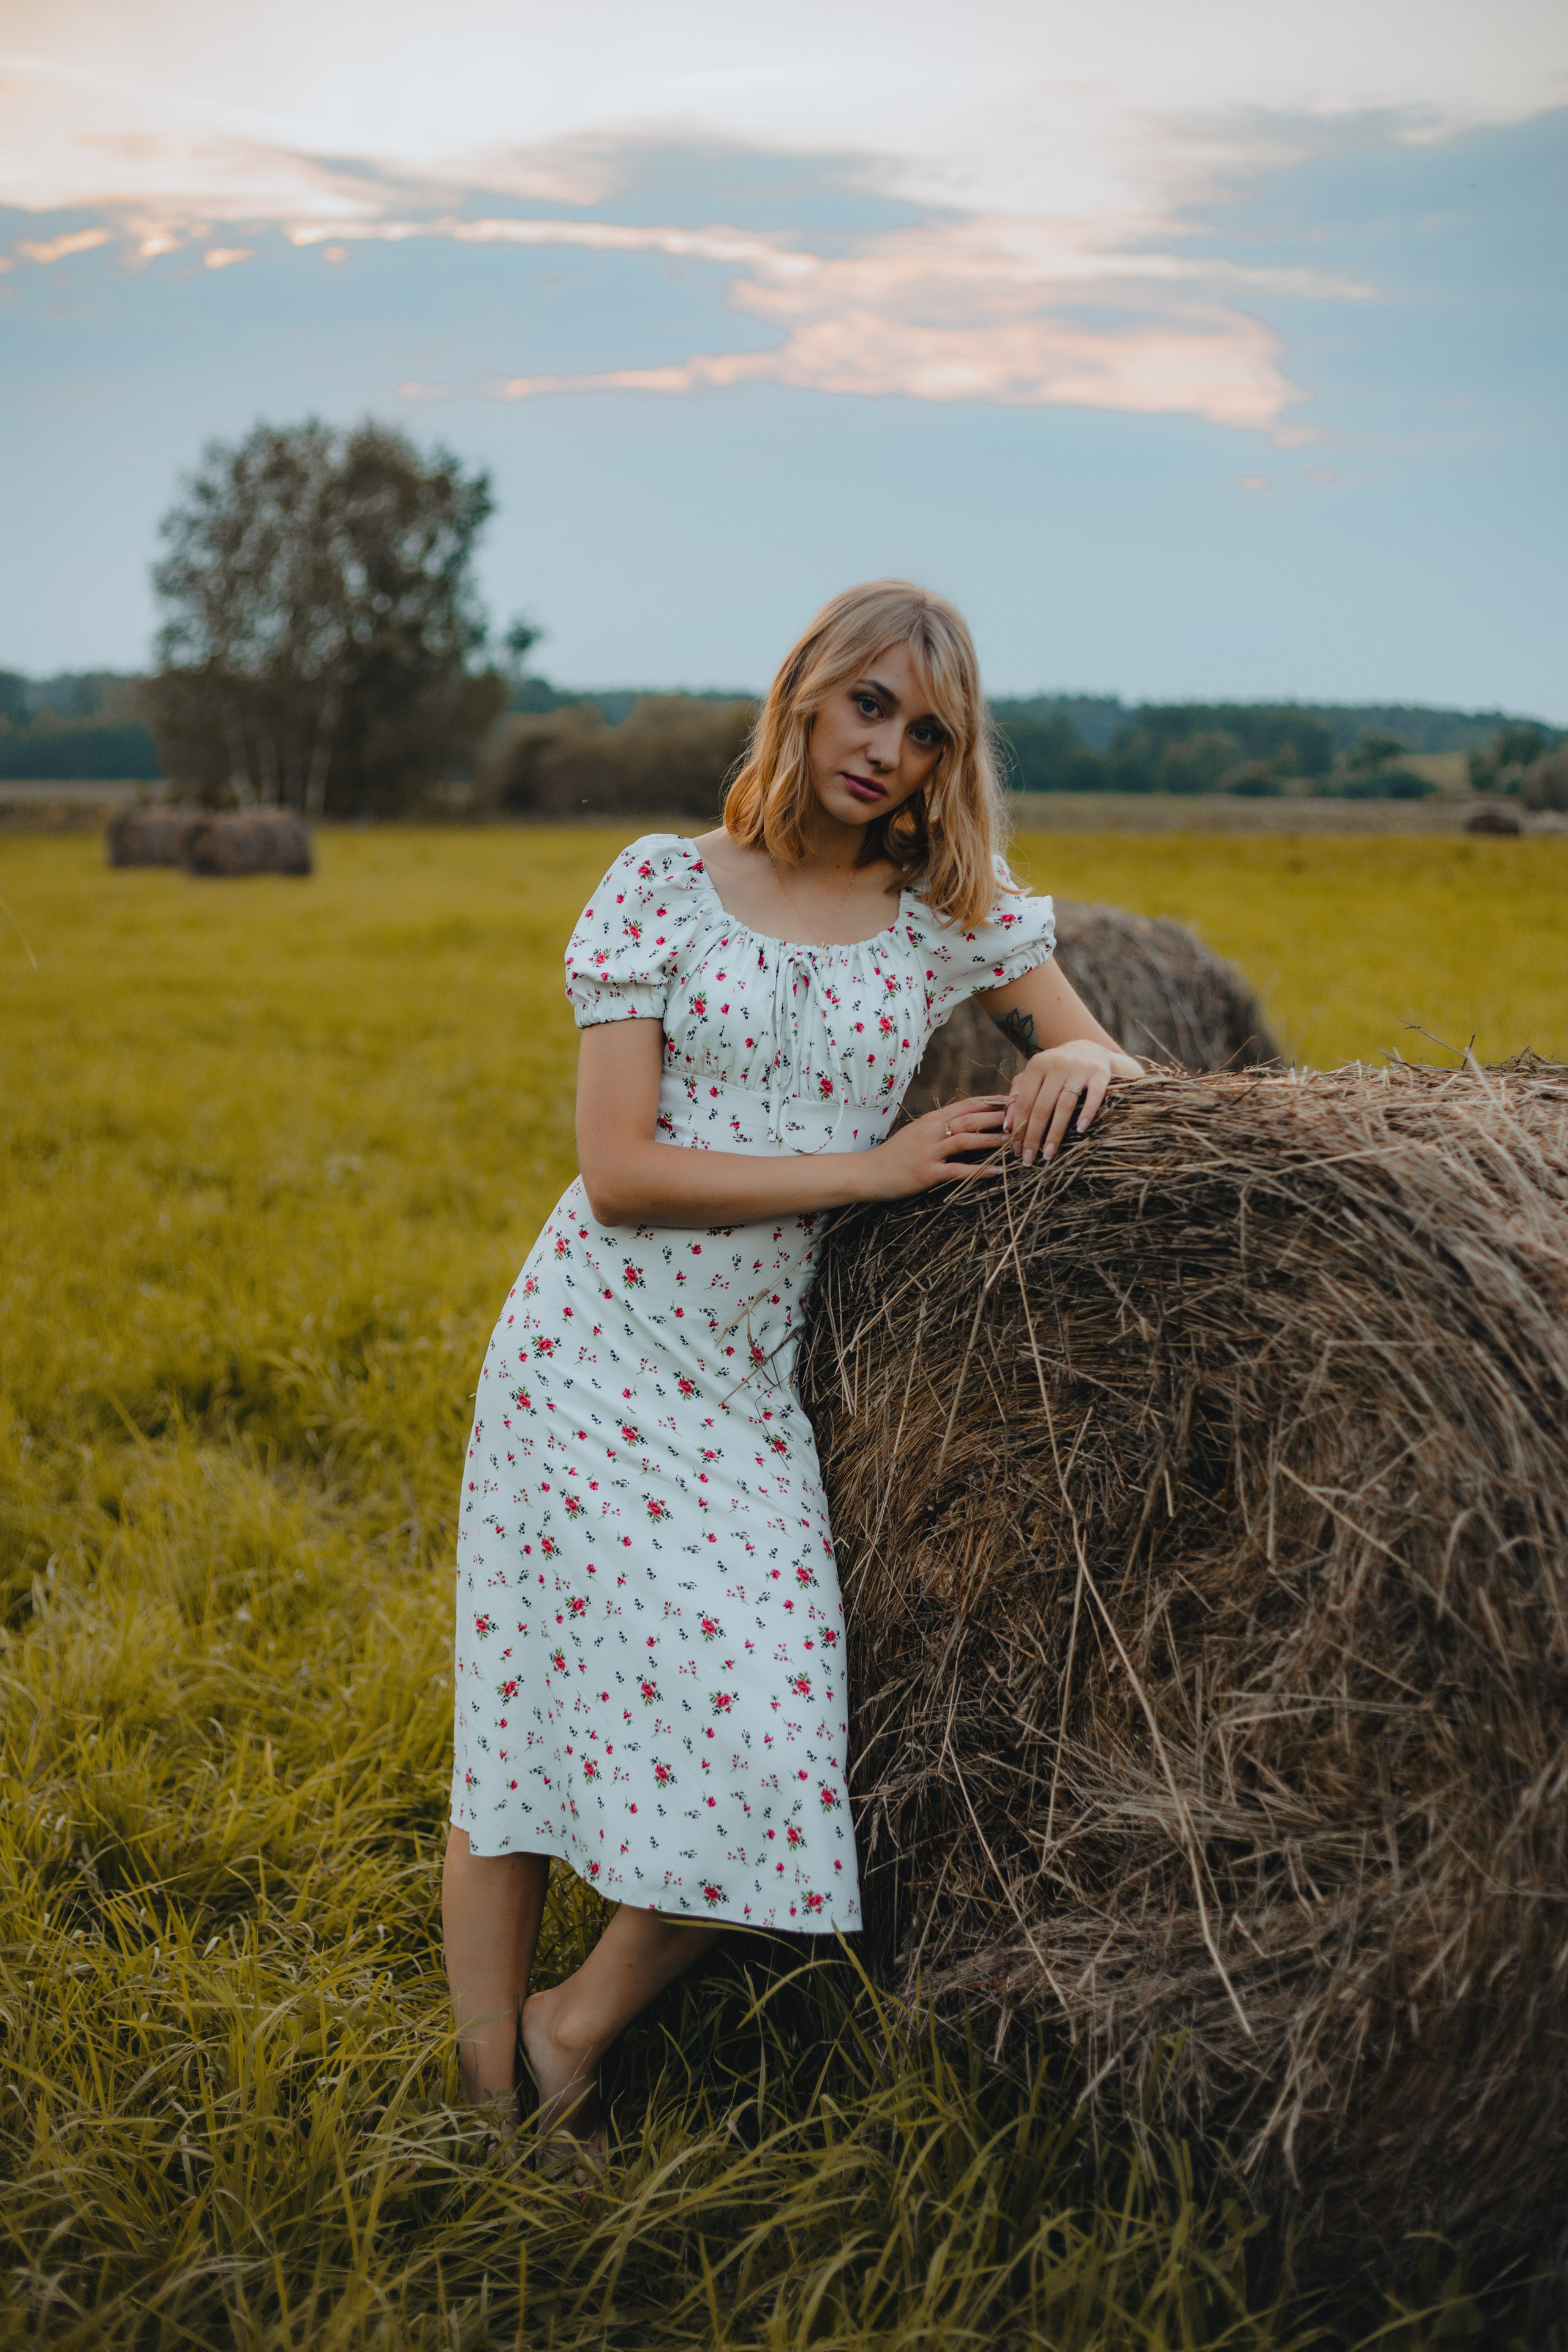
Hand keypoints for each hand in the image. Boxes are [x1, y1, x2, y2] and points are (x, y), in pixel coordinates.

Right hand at [859, 1096, 1011, 1200]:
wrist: (869, 1172)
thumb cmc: (897, 1153)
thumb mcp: (919, 1133)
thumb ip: (942, 1126)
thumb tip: (969, 1122)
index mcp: (932, 1120)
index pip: (967, 1105)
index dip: (992, 1101)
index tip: (1014, 1100)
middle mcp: (931, 1131)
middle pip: (970, 1118)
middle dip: (998, 1116)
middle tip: (1023, 1116)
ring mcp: (929, 1152)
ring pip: (966, 1140)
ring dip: (991, 1139)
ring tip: (1013, 1139)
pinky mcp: (927, 1173)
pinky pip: (957, 1170)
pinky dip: (979, 1170)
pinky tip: (997, 1171)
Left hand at [1004, 1042, 1133, 1164]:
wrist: (1090, 1051)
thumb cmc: (1056, 1070)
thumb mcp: (1035, 1077)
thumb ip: (1017, 1096)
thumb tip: (1007, 1127)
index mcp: (1037, 1065)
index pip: (1024, 1102)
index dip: (1019, 1128)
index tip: (1016, 1151)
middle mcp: (1057, 1065)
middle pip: (1041, 1107)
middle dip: (1034, 1137)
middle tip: (1030, 1160)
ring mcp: (1079, 1069)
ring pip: (1064, 1105)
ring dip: (1055, 1133)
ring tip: (1049, 1154)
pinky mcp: (1100, 1074)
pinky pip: (1093, 1097)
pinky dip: (1086, 1114)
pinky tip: (1080, 1130)